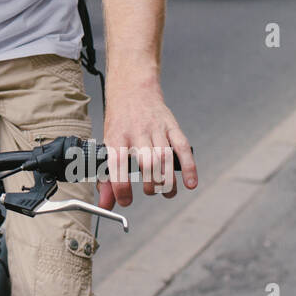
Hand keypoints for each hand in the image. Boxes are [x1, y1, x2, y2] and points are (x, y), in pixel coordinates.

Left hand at [98, 84, 197, 208]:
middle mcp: (136, 131)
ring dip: (168, 179)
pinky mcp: (171, 126)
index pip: (118, 163)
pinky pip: (182, 147)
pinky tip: (190, 183)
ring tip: (168, 192)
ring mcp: (156, 128)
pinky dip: (189, 166)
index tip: (126, 201)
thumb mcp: (107, 144)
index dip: (122, 186)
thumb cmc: (119, 121)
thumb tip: (104, 206)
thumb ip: (107, 178)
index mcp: (116, 136)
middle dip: (150, 182)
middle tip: (150, 192)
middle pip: (147, 161)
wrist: (132, 89)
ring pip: (165, 156)